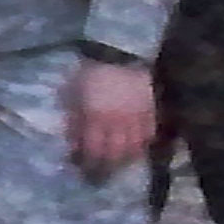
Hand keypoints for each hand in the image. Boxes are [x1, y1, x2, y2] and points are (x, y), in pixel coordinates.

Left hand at [66, 57, 155, 179]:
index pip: (92, 151)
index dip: (87, 164)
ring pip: (134, 149)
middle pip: (115, 155)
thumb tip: (72, 142)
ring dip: (125, 159)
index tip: (82, 170)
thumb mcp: (73, 93)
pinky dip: (143, 145)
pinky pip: (149, 134)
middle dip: (107, 168)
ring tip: (119, 162)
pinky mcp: (151, 110)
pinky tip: (137, 148)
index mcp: (95, 118)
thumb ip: (73, 119)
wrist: (118, 50)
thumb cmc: (90, 72)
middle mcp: (117, 123)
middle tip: (101, 174)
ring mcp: (136, 117)